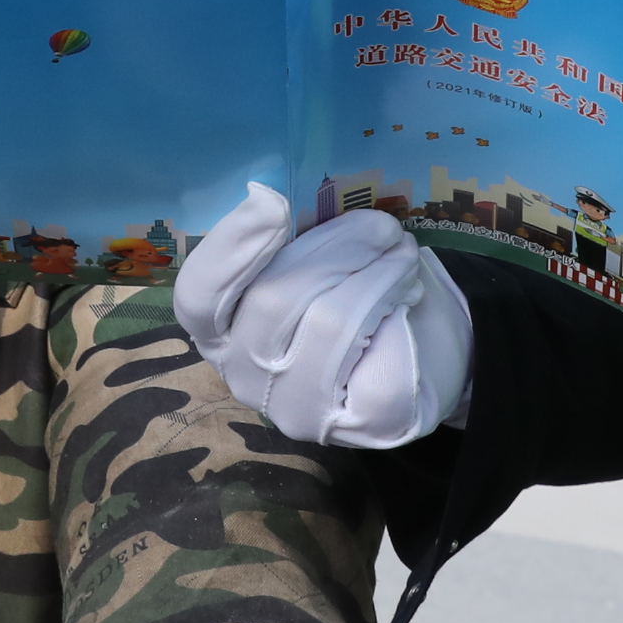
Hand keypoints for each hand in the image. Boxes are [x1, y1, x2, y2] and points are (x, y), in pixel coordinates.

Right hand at [174, 184, 472, 450]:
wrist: (423, 346)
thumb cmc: (354, 289)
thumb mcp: (316, 254)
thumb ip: (290, 233)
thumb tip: (275, 194)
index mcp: (220, 328)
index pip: (199, 297)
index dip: (230, 248)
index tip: (271, 201)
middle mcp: (245, 376)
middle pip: (274, 300)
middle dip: (336, 248)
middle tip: (382, 226)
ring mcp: (298, 410)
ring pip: (331, 325)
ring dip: (376, 275)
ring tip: (402, 254)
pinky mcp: (357, 428)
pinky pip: (380, 366)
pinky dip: (400, 315)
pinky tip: (409, 297)